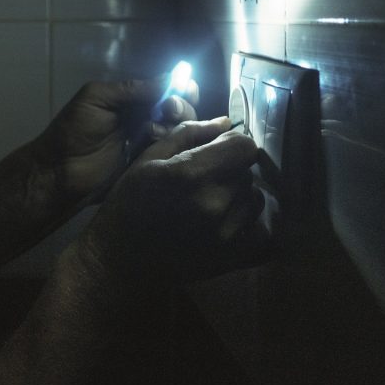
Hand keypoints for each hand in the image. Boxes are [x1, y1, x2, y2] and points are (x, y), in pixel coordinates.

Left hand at [30, 80, 198, 206]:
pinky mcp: (148, 164)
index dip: (180, 86)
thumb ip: (131, 89)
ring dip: (172, 125)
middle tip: (168, 109)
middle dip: (179, 106)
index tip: (186, 88)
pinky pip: (169, 152)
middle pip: (179, 109)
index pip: (165, 88)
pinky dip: (168, 145)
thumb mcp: (97, 98)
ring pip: (178, 131)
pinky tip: (153, 143)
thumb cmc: (73, 130)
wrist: (60, 170)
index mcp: (131, 100)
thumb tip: (170, 78)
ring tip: (152, 129)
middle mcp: (143, 118)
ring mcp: (148, 143)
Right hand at [76, 117, 261, 283]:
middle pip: (249, 172)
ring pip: (255, 199)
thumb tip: (224, 122)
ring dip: (239, 196)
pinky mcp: (233, 257)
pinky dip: (250, 223)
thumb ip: (187, 135)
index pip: (245, 146)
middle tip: (207, 179)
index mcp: (191, 174)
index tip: (217, 150)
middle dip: (231, 169)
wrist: (121, 261)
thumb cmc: (128, 204)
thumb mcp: (147, 161)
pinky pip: (263, 232)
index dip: (232, 144)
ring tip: (213, 202)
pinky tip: (228, 222)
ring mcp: (228, 233)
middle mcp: (215, 202)